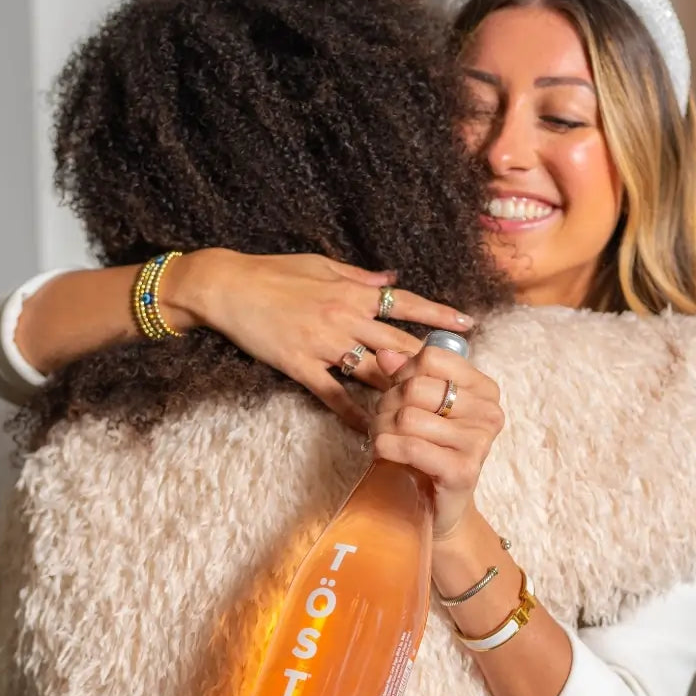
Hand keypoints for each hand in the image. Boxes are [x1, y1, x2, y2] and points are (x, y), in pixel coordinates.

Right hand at [171, 249, 474, 430]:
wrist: (228, 286)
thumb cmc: (273, 271)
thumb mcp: (321, 264)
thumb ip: (360, 276)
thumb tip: (393, 279)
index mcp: (353, 291)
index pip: (406, 304)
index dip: (439, 315)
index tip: (468, 325)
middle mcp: (346, 318)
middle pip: (400, 344)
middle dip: (432, 363)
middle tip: (458, 382)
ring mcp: (325, 344)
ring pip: (374, 372)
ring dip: (401, 393)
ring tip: (427, 412)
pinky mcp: (301, 366)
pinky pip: (334, 395)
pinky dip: (354, 415)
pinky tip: (373, 431)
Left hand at [369, 346, 504, 538]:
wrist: (437, 508)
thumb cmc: (428, 452)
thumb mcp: (419, 407)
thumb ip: (405, 376)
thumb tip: (384, 354)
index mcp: (484, 389)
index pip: (432, 357)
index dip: (404, 374)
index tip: (399, 395)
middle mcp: (489, 413)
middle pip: (416, 387)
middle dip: (387, 405)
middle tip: (384, 423)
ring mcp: (480, 442)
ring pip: (407, 417)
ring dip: (382, 428)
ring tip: (384, 440)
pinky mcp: (464, 470)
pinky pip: (411, 447)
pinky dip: (387, 448)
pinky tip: (384, 454)